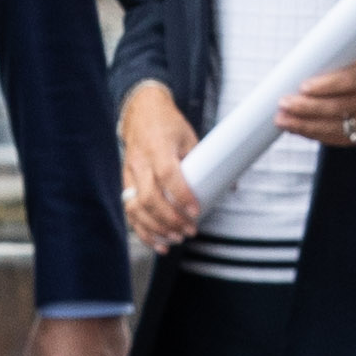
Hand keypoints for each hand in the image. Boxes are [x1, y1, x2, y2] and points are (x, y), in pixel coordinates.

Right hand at [118, 82, 201, 251]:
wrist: (141, 112)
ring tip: (176, 238)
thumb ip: (204, 162)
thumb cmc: (169, 125)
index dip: (181, 195)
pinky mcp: (125, 182)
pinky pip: (130, 211)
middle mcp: (140, 162)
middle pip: (150, 197)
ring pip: (136, 208)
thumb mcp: (190, 137)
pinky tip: (159, 243)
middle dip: (170, 219)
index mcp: (158, 147)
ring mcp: (129, 173)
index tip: (196, 211)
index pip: (167, 175)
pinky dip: (143, 230)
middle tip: (190, 230)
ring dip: (156, 228)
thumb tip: (230, 187)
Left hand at [277, 48, 355, 151]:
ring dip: (306, 126)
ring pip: (337, 127)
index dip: (326, 85)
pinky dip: (319, 135)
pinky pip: (343, 139)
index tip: (303, 86)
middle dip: (306, 108)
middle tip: (283, 105)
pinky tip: (301, 130)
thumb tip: (310, 61)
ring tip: (283, 120)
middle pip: (338, 108)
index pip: (350, 81)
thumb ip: (347, 60)